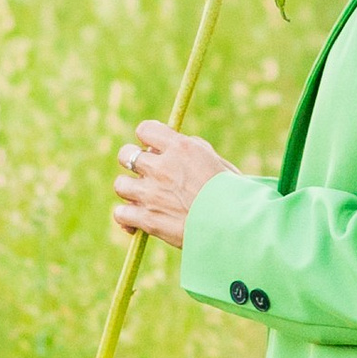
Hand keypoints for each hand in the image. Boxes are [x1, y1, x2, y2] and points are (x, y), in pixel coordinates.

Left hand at [110, 120, 232, 249]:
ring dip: (130, 191)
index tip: (153, 148)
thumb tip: (180, 144)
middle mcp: (162, 167)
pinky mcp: (147, 219)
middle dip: (133, 162)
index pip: (145, 129)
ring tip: (144, 200)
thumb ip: (195, 150)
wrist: (236, 228)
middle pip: (125, 154)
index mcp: (181, 148)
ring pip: (120, 184)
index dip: (147, 138)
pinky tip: (137, 224)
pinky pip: (120, 213)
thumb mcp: (218, 163)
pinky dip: (127, 219)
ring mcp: (151, 193)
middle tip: (146, 174)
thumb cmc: (235, 196)